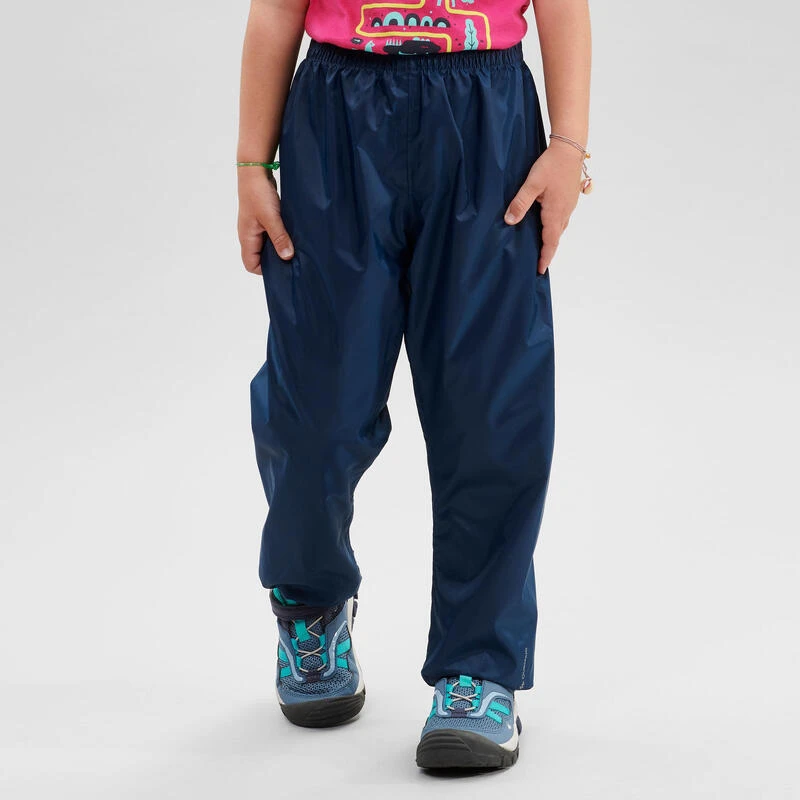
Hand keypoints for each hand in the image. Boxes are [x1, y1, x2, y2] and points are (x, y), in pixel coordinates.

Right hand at [237, 169, 294, 274]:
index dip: (265, 270)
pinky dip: (280, 236)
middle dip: (275, 260)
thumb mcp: (270, 218)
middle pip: (260, 257)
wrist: (255, 170)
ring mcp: (256, 227)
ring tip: (294, 247)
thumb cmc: (258, 193)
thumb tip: (287, 257)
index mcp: (247, 238)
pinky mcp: (263, 219)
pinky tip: (292, 235)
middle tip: (292, 258)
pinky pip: (271, 234)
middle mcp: (249, 235)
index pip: (251, 265)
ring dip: (279, 247)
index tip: (282, 267)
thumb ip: (279, 238)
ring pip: (267, 245)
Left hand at [504, 140, 584, 274]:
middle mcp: (565, 212)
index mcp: (555, 212)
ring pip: (560, 228)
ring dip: (552, 239)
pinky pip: (562, 218)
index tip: (541, 270)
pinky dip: (555, 227)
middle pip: (556, 237)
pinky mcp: (570, 198)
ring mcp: (569, 205)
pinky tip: (548, 225)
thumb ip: (520, 203)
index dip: (545, 257)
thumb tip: (509, 221)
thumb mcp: (532, 184)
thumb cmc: (551, 165)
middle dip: (548, 251)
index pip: (550, 241)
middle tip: (540, 264)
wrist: (570, 148)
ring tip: (543, 248)